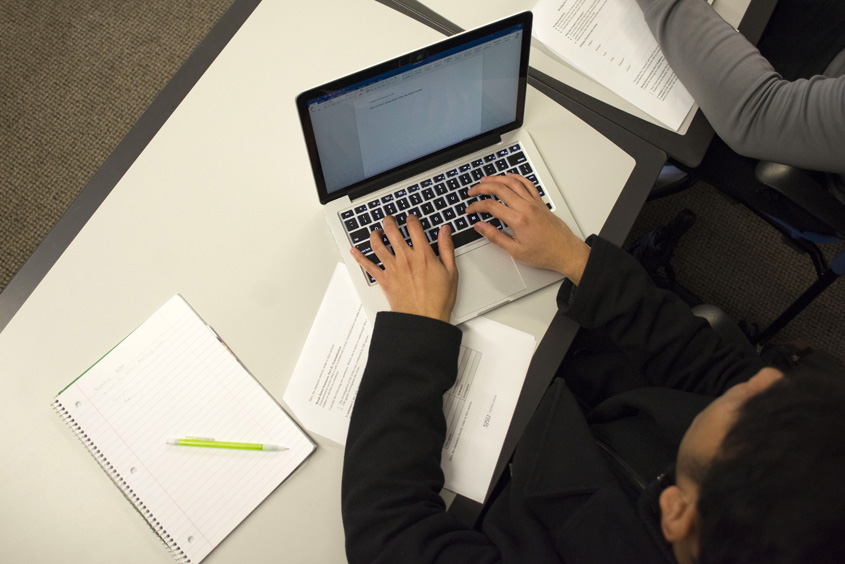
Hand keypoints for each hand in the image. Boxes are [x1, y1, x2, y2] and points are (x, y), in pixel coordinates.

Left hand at [350, 214, 458, 322]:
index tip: (410, 218)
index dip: (411, 218)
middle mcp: (406, 258)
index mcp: (423, 254)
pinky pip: (368, 266)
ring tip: (376, 231)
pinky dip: (359, 257)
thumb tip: (445, 231)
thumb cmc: (438, 299)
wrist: (424, 318)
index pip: (414, 227)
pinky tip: (355, 251)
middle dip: (389, 221)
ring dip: (375, 235)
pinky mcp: (384, 279)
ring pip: (377, 245)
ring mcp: (393, 268)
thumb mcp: (450, 271)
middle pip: (392, 231)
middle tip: (389, 219)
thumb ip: (446, 248)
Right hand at [467, 174, 589, 284]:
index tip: (470, 209)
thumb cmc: (544, 253)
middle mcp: (526, 207)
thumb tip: (480, 227)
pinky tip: (508, 177)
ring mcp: (534, 203)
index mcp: (519, 220)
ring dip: (497, 179)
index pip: (491, 206)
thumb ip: (495, 237)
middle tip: (472, 191)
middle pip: (500, 189)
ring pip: (513, 182)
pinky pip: (527, 184)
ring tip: (485, 180)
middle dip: (482, 188)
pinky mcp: (540, 202)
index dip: (477, 206)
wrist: (565, 252)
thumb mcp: (515, 251)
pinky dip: (516, 177)